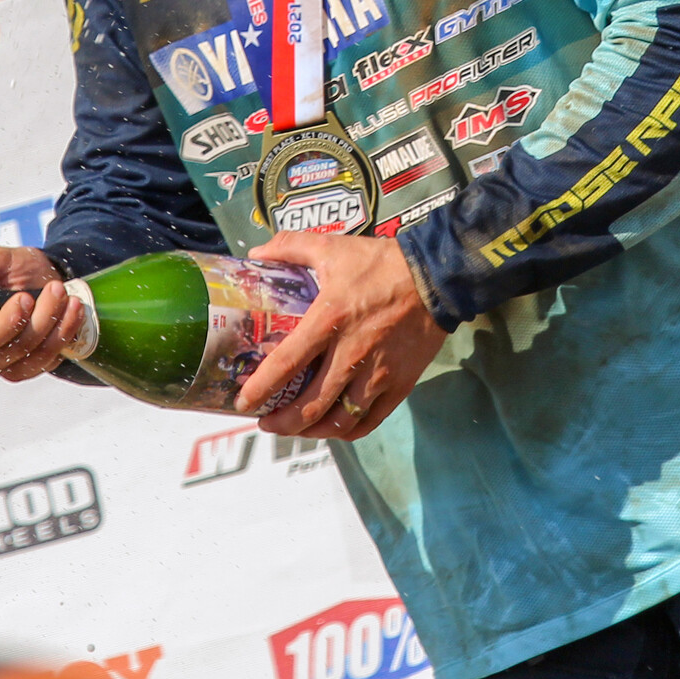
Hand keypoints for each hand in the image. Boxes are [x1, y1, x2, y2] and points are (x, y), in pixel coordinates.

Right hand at [0, 247, 86, 382]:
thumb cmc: (17, 271)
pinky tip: (72, 309)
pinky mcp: (22, 369)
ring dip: (47, 321)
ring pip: (19, 351)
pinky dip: (63, 332)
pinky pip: (43, 359)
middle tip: (31, 296)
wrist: (53, 282)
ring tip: (60, 292)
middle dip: (12, 321)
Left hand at [236, 232, 445, 440]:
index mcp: (328, 321)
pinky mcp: (400, 385)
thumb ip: (290, 247)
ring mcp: (377, 374)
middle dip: (281, 422)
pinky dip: (347, 431)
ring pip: (339, 421)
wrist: (436, 277)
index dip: (260, 390)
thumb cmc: (381, 263)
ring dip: (311, 431)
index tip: (243, 402)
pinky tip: (333, 427)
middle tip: (265, 421)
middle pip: (310, 406)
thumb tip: (257, 253)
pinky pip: (369, 421)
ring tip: (295, 428)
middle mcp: (351, 354)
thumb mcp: (332, 247)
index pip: (286, 365)